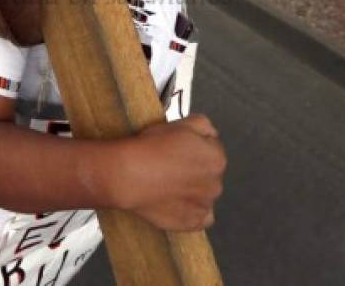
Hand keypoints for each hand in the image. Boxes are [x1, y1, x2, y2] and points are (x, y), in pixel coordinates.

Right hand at [116, 114, 226, 231]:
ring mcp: (204, 205)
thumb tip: (210, 133)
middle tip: (171, 166)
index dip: (194, 147)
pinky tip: (175, 202)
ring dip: (192, 190)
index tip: (179, 149)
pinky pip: (199, 218)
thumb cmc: (150, 149)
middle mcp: (216, 184)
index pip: (212, 149)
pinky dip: (190, 211)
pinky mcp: (192, 222)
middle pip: (208, 174)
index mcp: (216, 158)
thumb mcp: (179, 123)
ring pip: (203, 195)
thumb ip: (203, 125)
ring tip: (168, 183)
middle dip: (195, 170)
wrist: (129, 175)